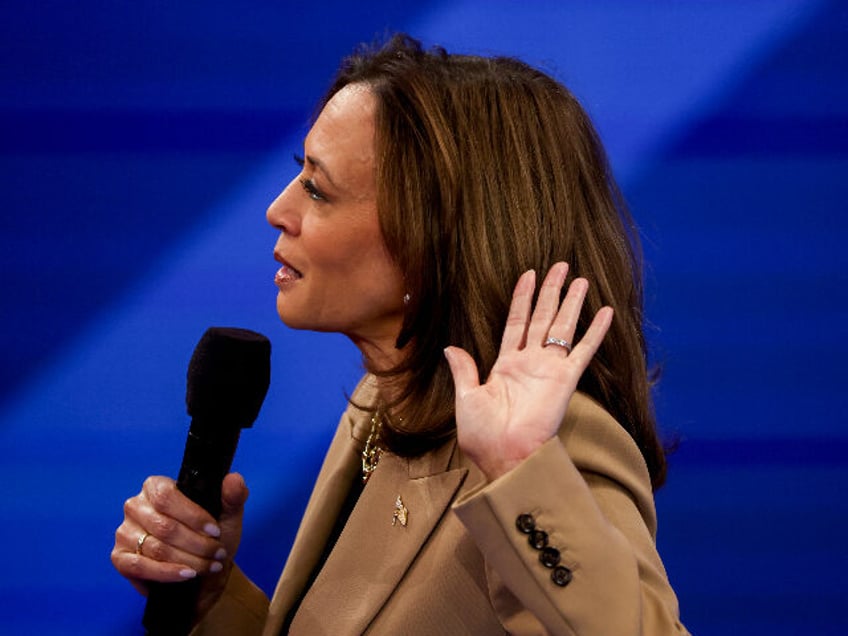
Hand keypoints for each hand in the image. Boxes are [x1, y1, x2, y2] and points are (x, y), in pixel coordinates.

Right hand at [111, 473, 247, 606]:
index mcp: (156, 487)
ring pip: (156, 548)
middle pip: (164, 526)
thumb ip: (233, 495)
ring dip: (188, 560)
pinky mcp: (120, 558)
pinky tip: (187, 575)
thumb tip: (233, 479)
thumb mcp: (227, 515)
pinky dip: (167, 573)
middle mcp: (135, 506)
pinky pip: (141, 566)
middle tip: (218, 554)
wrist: (205, 570)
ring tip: (209, 566)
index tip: (216, 531)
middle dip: (196, 544)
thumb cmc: (212, 537)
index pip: (167, 496)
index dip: (193, 516)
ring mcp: (125, 532)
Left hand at [444, 262, 612, 480]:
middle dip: (551, 291)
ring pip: (562, 327)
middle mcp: (530, 363)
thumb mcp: (466, 398)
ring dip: (571, 303)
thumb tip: (450, 347)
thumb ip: (465, 370)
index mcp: (506, 365)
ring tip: (580, 279)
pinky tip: (606, 312)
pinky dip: (595, 332)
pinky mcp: (565, 381)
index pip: (516, 322)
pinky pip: (583, 351)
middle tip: (560, 266)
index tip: (528, 274)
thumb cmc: (483, 435)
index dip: (522, 298)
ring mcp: (549, 370)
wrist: (504, 456)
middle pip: (542, 317)